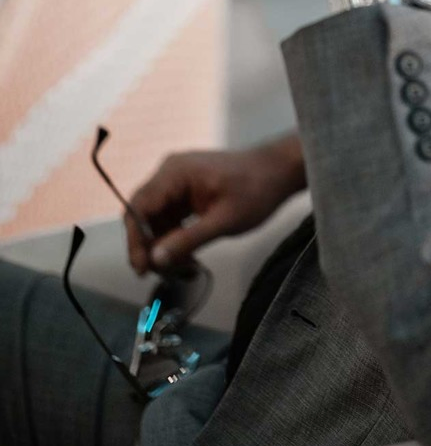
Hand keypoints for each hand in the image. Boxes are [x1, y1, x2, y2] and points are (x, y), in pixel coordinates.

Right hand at [125, 136, 306, 273]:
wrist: (281, 171)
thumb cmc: (256, 190)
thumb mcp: (224, 220)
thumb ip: (188, 240)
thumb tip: (155, 260)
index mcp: (175, 173)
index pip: (138, 207)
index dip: (135, 240)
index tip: (143, 269)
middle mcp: (170, 174)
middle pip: (143, 214)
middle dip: (149, 246)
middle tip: (162, 274)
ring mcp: (179, 182)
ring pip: (156, 219)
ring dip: (163, 246)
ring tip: (182, 270)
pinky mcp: (188, 192)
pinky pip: (171, 218)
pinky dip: (175, 239)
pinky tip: (188, 258)